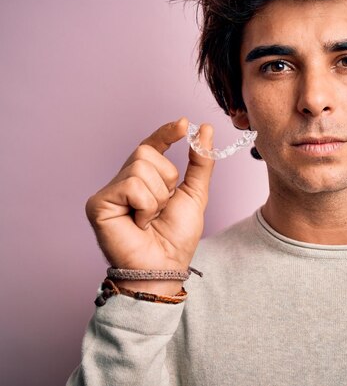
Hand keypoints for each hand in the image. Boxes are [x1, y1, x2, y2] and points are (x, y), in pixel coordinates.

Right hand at [85, 117, 213, 293]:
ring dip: (157, 197)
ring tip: (150, 218)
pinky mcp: (98, 203)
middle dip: (167, 180)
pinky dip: (145, 205)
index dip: (165, 133)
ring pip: (140, 168)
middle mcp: (123, 181)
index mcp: (144, 178)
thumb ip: (200, 161)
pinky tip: (139, 223)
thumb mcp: (195, 193)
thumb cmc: (176, 237)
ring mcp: (109, 192)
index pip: (151, 145)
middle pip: (146, 152)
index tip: (183, 124)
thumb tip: (204, 128)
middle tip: (162, 207)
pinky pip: (132, 185)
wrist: (165, 266)